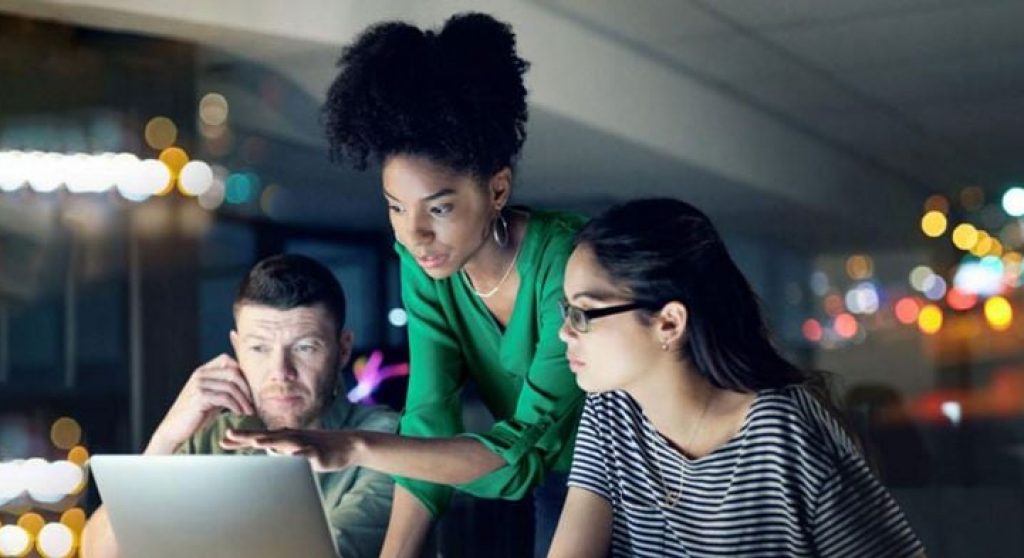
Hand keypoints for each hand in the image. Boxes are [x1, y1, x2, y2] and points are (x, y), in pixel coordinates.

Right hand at [146, 354, 254, 453]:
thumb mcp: (213, 397)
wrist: (174, 429)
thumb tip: (249, 384)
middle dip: (247, 388)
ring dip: (244, 400)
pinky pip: (225, 398)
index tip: (251, 388)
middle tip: (254, 402)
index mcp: (203, 371)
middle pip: (233, 372)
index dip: (242, 372)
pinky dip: (236, 406)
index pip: (228, 360)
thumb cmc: (197, 415)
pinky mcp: (199, 397)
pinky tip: (240, 414)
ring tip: (250, 411)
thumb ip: (225, 387)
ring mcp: (199, 385)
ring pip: (231, 386)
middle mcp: (200, 374)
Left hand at [220, 428, 361, 470]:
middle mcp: (291, 438)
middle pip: (266, 436)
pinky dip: (300, 454)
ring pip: (284, 442)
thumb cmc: (320, 447)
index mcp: (284, 438)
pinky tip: (294, 455)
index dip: (241, 439)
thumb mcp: (295, 450)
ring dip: (270, 442)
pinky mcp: (317, 452)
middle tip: (228, 434)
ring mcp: (304, 443)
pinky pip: (307, 453)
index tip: (223, 440)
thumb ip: (280, 450)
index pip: (258, 438)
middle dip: (247, 436)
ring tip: (255, 442)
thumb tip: (266, 451)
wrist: (348, 445)